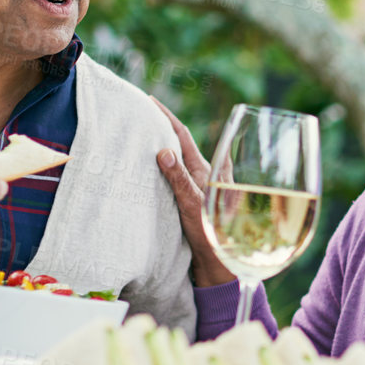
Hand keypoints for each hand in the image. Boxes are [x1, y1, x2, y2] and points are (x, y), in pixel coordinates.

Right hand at [152, 97, 234, 287]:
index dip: (166, 116)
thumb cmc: (212, 236)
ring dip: (165, 146)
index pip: (183, 135)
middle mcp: (205, 175)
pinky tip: (156, 168)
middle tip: (143, 114)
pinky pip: (179, 176)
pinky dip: (166, 166)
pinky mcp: (197, 201)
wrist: (222, 264)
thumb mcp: (193, 206)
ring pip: (180, 159)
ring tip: (145, 135)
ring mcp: (201, 188)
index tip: (150, 100)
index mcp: (206, 170)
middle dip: (163, 127)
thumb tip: (163, 150)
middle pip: (182, 143)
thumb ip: (180, 180)